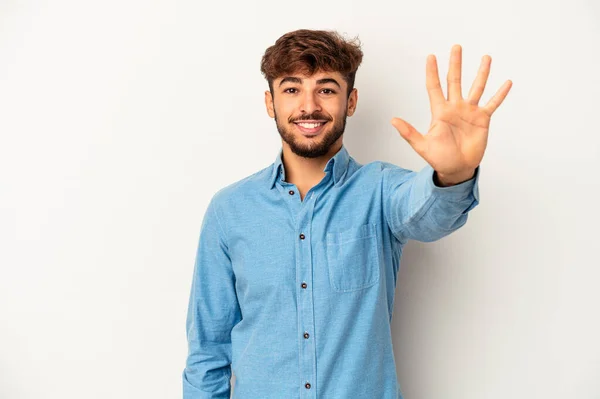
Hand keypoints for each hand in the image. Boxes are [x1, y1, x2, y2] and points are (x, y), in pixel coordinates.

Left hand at [391, 45, 511, 184]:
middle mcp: (455, 108)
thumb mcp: (422, 146)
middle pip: (454, 81)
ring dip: (481, 73)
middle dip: (455, 64)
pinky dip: (500, 94)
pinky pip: (492, 104)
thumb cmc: (439, 158)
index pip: (434, 87)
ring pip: (476, 88)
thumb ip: (409, 133)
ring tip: (486, 58)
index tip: (430, 56)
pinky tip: (506, 83)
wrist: (456, 169)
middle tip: (456, 47)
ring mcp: (469, 112)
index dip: (432, 72)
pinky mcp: (482, 120)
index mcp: (440, 112)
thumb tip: (393, 121)